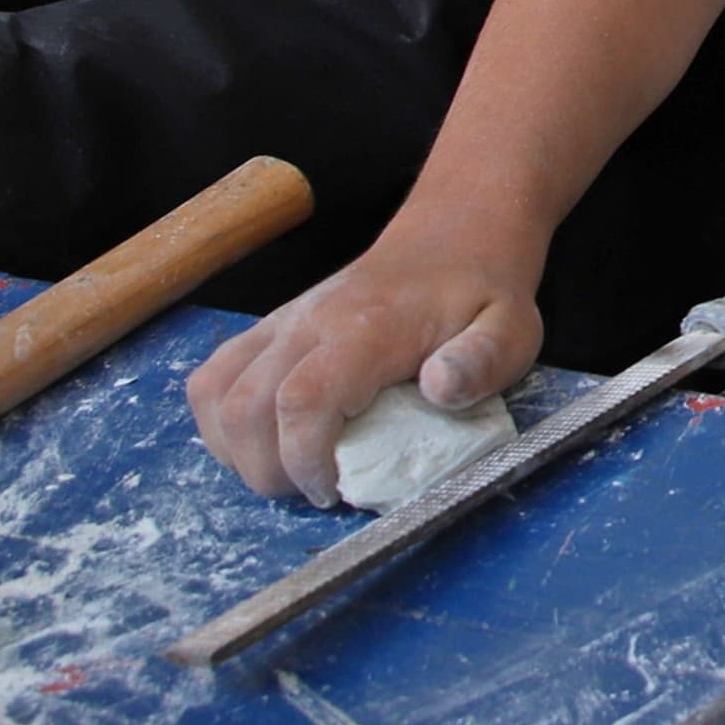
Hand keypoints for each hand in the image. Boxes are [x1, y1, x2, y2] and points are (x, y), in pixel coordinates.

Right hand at [188, 224, 546, 505]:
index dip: (303, 460)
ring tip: (291, 470)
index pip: (303, 400)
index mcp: (367, 327)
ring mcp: (284, 321)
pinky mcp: (271, 328)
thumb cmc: (483, 291)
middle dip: (270, 472)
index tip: (334, 491)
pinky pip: (214, 377)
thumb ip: (483, 361)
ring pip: (217, 394)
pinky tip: (262, 442)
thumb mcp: (511, 329)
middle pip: (246, 408)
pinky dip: (222, 422)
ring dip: (239, 452)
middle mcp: (311, 321)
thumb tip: (440, 388)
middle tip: (320, 489)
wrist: (455, 234)